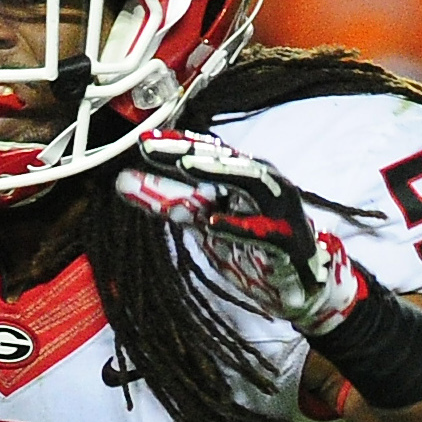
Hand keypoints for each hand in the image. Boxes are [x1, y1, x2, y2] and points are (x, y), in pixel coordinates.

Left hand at [116, 130, 362, 334]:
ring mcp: (279, 209)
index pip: (207, 152)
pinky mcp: (288, 239)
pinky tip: (213, 223)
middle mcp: (263, 183)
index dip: (176, 143)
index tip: (142, 138)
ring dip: (220, 172)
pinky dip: (240, 226)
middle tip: (152, 145)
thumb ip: (167, 200)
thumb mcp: (202, 220)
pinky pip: (264, 231)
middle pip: (225, 160)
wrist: (299, 283)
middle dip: (188, 150)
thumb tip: (123, 181)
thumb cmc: (251, 242)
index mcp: (242, 175)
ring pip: (252, 182)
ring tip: (187, 166)